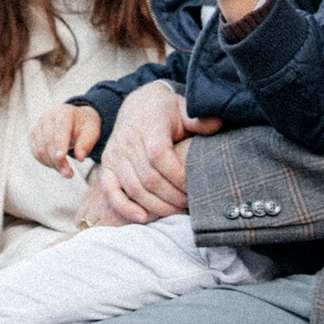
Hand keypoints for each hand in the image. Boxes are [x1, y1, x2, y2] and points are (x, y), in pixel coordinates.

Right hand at [28, 100, 98, 173]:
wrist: (75, 119)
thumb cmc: (84, 126)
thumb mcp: (92, 131)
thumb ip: (87, 143)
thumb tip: (80, 158)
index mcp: (64, 112)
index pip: (60, 128)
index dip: (60, 143)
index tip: (62, 157)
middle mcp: (48, 117)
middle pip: (48, 141)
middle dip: (58, 161)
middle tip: (69, 174)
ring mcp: (38, 125)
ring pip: (40, 149)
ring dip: (52, 164)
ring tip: (66, 172)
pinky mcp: (33, 135)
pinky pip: (36, 152)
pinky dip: (46, 162)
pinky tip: (57, 166)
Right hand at [83, 79, 200, 225]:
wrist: (137, 105)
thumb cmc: (165, 112)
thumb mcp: (183, 109)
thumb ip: (198, 119)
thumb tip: (217, 124)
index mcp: (149, 125)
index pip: (159, 155)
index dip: (176, 175)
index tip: (192, 186)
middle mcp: (128, 140)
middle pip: (149, 177)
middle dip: (171, 196)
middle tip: (188, 203)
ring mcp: (115, 154)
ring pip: (134, 188)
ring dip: (156, 205)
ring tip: (175, 210)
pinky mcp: (107, 166)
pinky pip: (111, 191)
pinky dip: (124, 207)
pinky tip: (143, 218)